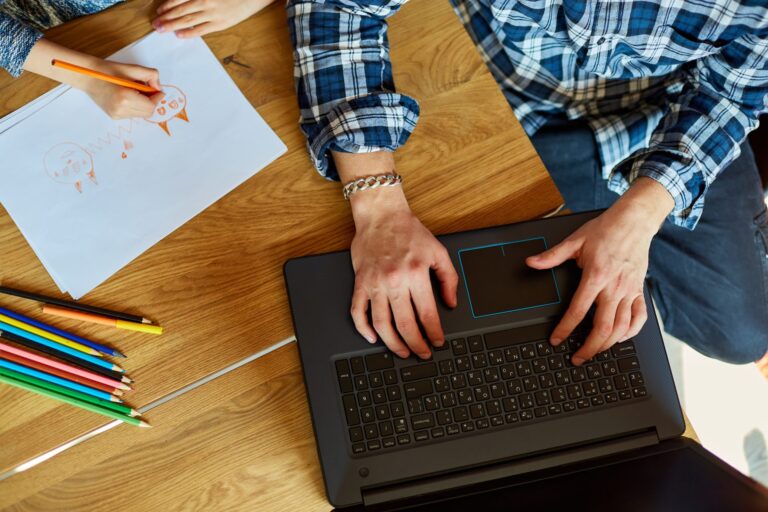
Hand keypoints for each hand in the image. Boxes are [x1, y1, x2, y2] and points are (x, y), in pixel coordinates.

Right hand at [22, 39, 163, 119]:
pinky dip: (135, 106)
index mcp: (124, 98)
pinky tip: (128, 96)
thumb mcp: (131, 68)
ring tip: (135, 91)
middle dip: (151, 101)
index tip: (158, 90)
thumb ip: (150, 75)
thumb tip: (159, 87)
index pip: (150, 106)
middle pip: (147, 112)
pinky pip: (132, 114)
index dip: (157, 98)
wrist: (87, 77)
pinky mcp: (114, 116)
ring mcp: (116, 115)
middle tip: (148, 89)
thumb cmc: (107, 70)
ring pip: (141, 114)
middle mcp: (120, 110)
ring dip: (143, 104)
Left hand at [153, 0, 275, 38]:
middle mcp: (204, 1)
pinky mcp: (220, 24)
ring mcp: (212, 13)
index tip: (159, 11)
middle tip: (155, 24)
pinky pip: (201, 30)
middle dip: (166, 18)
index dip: (167, 5)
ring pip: (187, 21)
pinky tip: (179, 35)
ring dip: (172, 26)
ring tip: (162, 29)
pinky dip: (189, 33)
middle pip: (179, 11)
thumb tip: (183, 2)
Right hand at [348, 188, 458, 358]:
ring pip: (381, 324)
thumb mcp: (438, 252)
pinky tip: (373, 337)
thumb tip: (451, 303)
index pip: (427, 314)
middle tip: (422, 353)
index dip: (434, 333)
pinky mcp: (360, 282)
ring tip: (402, 352)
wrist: (381, 215)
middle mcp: (394, 281)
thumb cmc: (409, 232)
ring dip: (392, 343)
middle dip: (416, 344)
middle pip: (405, 324)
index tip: (438, 342)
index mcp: (416, 274)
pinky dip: (364, 329)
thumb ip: (449, 279)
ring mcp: (374, 284)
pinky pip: (358, 311)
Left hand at [526, 178, 674, 364]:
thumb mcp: (575, 240)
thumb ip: (552, 255)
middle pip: (603, 327)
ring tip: (595, 352)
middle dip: (589, 347)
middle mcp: (614, 287)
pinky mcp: (639, 290)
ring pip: (622, 328)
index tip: (557, 340)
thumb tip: (531, 262)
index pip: (578, 310)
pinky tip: (620, 339)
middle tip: (577, 358)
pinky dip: (631, 333)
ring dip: (608, 344)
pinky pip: (640, 318)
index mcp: (596, 276)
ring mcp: (629, 290)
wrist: (635, 220)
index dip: (565, 328)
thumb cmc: (606, 230)